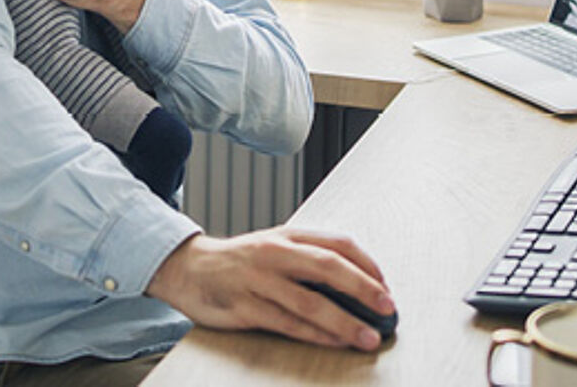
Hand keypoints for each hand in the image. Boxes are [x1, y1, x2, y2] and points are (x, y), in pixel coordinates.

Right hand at [145, 227, 392, 350]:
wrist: (189, 269)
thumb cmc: (239, 262)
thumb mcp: (275, 247)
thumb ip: (310, 259)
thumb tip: (358, 283)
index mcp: (288, 235)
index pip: (338, 243)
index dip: (367, 264)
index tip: (386, 286)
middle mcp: (274, 253)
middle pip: (328, 267)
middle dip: (363, 288)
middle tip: (387, 307)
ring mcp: (258, 279)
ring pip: (309, 301)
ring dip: (344, 321)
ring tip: (367, 336)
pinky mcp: (245, 306)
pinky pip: (286, 323)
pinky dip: (314, 334)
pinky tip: (334, 342)